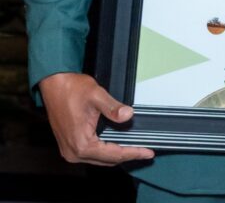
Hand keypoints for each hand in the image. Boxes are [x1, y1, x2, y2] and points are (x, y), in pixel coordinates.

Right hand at [39, 72, 154, 165]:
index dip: (133, 153)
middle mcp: (74, 152)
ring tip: (135, 148)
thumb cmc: (71, 89)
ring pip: (100, 159)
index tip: (148, 153)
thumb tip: (128, 115)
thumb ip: (113, 108)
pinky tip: (117, 144)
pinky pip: (92, 154)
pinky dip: (106, 151)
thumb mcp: (96, 95)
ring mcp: (70, 151)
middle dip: (127, 155)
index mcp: (81, 144)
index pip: (113, 154)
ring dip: (117, 154)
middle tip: (146, 151)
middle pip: (107, 160)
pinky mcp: (69, 145)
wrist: (54, 85)